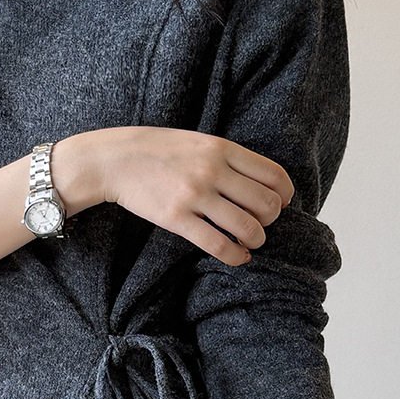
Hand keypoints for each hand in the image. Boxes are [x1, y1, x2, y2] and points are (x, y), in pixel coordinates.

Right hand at [95, 125, 294, 265]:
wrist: (115, 160)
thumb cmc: (158, 151)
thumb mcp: (198, 141)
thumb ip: (228, 158)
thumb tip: (260, 183)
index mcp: (221, 148)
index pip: (273, 175)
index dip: (285, 195)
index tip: (280, 204)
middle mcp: (212, 170)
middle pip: (266, 204)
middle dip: (271, 220)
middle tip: (261, 225)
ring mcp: (194, 195)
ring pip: (247, 227)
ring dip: (256, 240)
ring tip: (250, 242)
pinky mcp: (176, 219)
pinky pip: (218, 244)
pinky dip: (235, 256)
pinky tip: (237, 257)